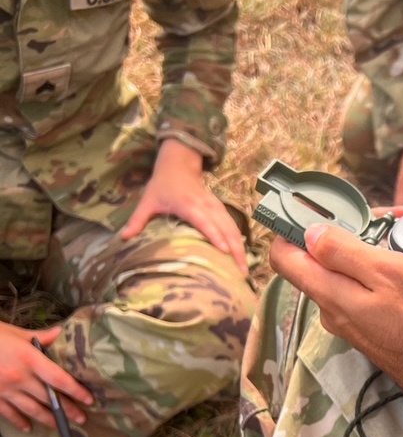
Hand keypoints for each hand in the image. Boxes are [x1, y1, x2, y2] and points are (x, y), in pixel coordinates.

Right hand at [0, 323, 93, 432]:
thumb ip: (40, 337)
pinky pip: (8, 414)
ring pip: (31, 409)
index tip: (89, 400)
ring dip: (48, 419)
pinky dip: (20, 421)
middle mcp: (20, 378)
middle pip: (49, 397)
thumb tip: (61, 333)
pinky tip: (28, 428)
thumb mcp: (14, 332)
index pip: (59, 379)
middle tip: (82, 419)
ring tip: (61, 426)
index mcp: (30, 358)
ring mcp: (5, 390)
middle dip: (67, 410)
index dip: (76, 391)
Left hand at [121, 138, 247, 273]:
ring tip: (245, 270)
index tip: (224, 251)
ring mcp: (216, 207)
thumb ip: (137, 220)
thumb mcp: (147, 201)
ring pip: (233, 228)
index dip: (214, 235)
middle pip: (225, 228)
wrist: (178, 165)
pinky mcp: (220, 209)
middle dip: (235, 249)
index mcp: (188, 204)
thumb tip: (123, 238)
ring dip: (240, 248)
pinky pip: (233, 226)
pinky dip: (239, 241)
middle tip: (242, 272)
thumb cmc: (162, 185)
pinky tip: (242, 257)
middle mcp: (206, 205)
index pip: (204, 221)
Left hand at [269, 224, 402, 431]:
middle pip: (323, 258)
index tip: (326, 208)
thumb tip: (309, 233)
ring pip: (351, 272)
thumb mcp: (389, 273)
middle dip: (354, 229)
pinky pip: (370, 289)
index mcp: (330, 293)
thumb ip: (344, 253)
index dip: (295, 225)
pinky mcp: (373, 328)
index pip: (284, 255)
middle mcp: (333, 309)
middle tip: (394, 217)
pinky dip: (389, 270)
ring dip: (377, 248)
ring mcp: (353, 321)